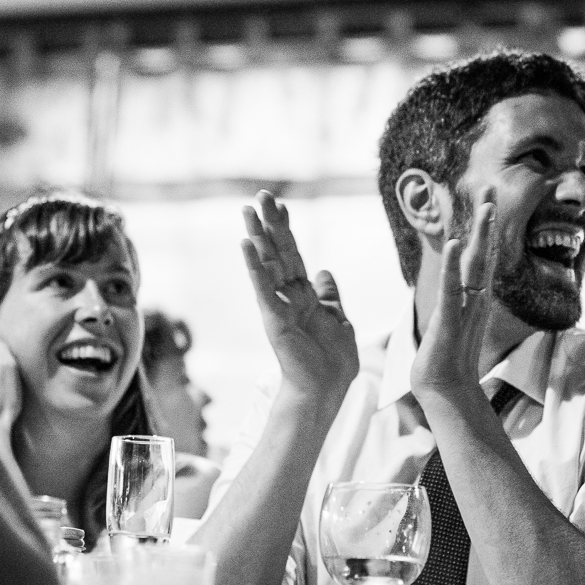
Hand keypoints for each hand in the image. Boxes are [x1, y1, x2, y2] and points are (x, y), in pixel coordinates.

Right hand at [241, 191, 359, 405]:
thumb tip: (324, 272)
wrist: (327, 389)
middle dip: (270, 223)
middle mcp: (287, 296)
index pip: (294, 254)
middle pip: (278, 252)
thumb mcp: (338, 318)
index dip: (288, 230)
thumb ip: (329, 294)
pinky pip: (262, 287)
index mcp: (304, 295)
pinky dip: (254, 265)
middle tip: (261, 195)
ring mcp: (278, 306)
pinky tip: (246, 244)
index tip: (283, 204)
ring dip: (258, 236)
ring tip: (247, 209)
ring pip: (267, 263)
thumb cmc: (332, 361)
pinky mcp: (273, 319)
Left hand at [412, 185, 495, 396]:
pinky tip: (458, 245)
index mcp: (475, 298)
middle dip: (488, 220)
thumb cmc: (446, 358)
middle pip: (485, 253)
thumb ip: (460, 302)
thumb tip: (463, 289)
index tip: (489, 199)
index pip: (484, 256)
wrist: (445, 392)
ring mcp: (465, 309)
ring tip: (485, 206)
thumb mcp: (454, 321)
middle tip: (492, 188)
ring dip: (480, 235)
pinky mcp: (450, 322)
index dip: (487, 228)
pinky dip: (455, 266)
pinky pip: (453, 289)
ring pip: (476, 266)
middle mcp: (475, 300)